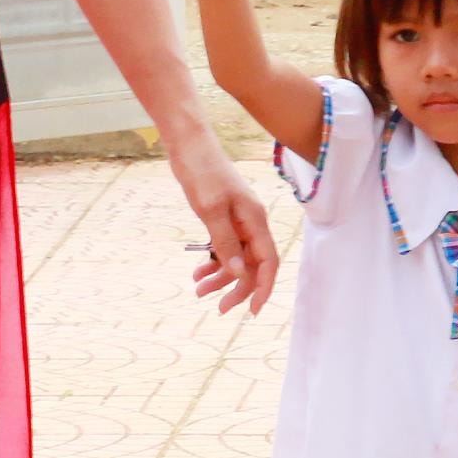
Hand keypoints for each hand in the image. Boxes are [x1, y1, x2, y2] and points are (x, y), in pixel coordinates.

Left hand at [168, 132, 278, 314]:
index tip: (252, 311)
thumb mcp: (211, 210)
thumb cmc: (202, 173)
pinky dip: (212, 262)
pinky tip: (197, 273)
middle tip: (219, 308)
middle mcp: (251, 223)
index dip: (263, 288)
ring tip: (198, 291)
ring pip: (237, 258)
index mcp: (255, 221)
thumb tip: (239, 272)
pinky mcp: (224, 218)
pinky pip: (224, 247)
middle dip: (238, 288)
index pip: (268, 262)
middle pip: (253, 265)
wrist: (189, 147)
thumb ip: (226, 243)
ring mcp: (238, 221)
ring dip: (220, 277)